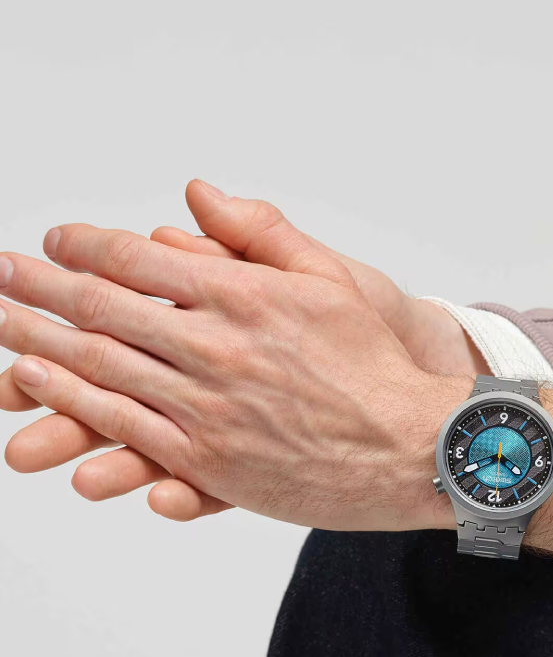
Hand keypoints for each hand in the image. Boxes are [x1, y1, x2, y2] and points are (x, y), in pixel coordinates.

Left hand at [0, 226, 470, 531]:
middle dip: (37, 290)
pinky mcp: (210, 461)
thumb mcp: (333, 281)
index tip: (51, 242)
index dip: (84, 247)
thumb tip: (200, 194)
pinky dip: (74, 401)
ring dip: (37, 344)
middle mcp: (214, 348)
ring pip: (100, 369)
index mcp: (243, 296)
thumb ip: (263, 234)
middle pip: (102, 310)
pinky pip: (125, 426)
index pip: (139, 260)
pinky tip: (39, 385)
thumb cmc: (376, 367)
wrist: (411, 447)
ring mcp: (207, 408)